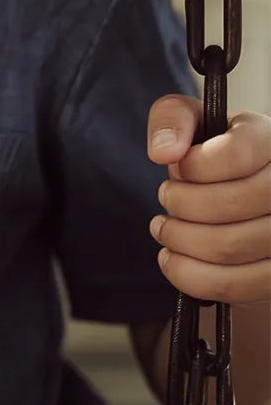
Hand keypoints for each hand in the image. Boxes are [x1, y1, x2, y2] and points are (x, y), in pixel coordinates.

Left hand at [148, 95, 270, 302]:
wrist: (240, 195)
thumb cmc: (215, 154)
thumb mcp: (194, 121)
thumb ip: (173, 119)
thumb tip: (164, 151)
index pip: (235, 156)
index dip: (193, 166)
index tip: (178, 168)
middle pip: (228, 205)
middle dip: (179, 204)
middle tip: (166, 198)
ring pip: (229, 248)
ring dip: (180, 239)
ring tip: (165, 228)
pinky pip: (232, 285)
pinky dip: (189, 275)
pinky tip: (174, 257)